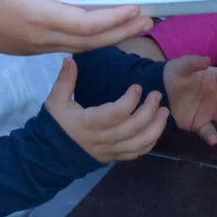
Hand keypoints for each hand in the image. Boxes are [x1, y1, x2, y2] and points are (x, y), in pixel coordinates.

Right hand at [0, 0, 151, 55]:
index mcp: (40, 17)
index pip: (86, 22)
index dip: (114, 18)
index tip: (136, 7)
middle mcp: (46, 38)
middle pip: (93, 40)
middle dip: (123, 31)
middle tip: (150, 19)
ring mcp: (43, 47)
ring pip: (86, 47)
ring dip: (114, 37)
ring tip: (137, 25)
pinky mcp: (40, 50)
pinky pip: (74, 47)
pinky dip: (95, 40)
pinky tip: (106, 30)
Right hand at [44, 56, 169, 161]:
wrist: (52, 154)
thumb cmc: (57, 124)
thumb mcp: (56, 101)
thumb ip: (65, 80)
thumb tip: (71, 59)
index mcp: (89, 123)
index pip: (115, 113)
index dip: (130, 100)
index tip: (137, 86)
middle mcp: (103, 139)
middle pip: (133, 128)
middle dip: (149, 111)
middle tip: (156, 95)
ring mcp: (111, 150)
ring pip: (140, 143)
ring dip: (156, 127)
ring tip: (164, 111)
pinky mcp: (115, 157)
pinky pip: (138, 153)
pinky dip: (151, 142)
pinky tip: (157, 128)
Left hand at [162, 56, 216, 144]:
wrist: (160, 90)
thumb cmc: (175, 75)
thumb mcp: (181, 66)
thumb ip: (193, 62)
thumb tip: (208, 59)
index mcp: (216, 79)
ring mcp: (211, 111)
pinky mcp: (201, 124)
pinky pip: (209, 131)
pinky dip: (212, 136)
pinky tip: (213, 140)